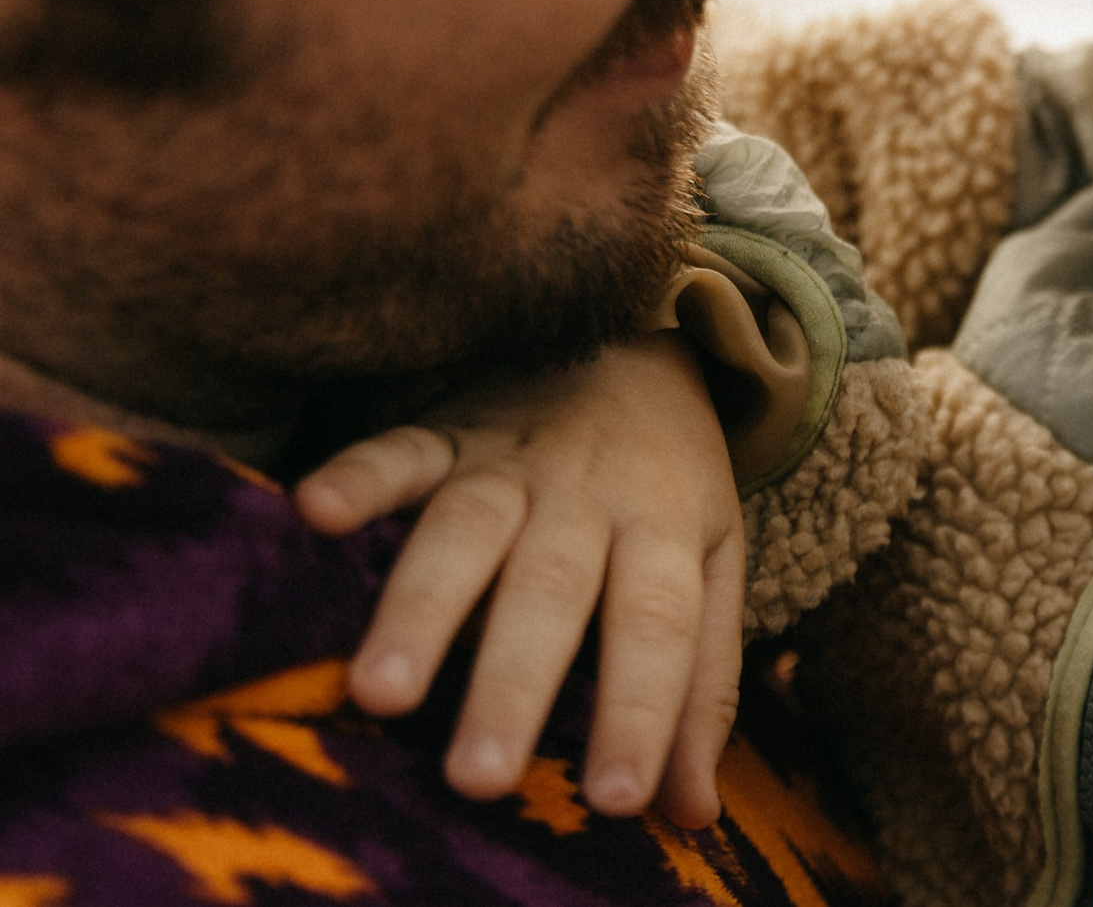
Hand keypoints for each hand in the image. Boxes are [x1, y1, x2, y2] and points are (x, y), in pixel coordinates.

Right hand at [295, 333, 745, 827]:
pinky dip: (356, 476)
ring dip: (421, 610)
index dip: (641, 711)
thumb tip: (691, 815)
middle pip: (552, 591)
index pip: (658, 627)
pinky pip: (398, 449)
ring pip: (465, 533)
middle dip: (513, 685)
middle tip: (477, 776)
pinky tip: (312, 509)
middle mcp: (588, 497)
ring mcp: (512, 461)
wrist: (637, 342)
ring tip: (378, 693)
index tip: (617, 799)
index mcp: (664, 529)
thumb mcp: (714, 566)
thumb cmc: (668, 484)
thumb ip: (702, 686)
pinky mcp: (445, 432)